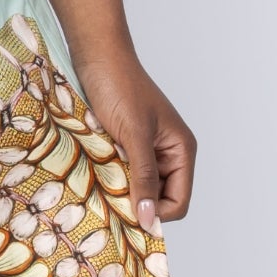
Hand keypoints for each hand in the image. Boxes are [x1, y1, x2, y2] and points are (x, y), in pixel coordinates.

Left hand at [70, 47, 195, 229]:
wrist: (97, 57)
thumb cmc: (120, 88)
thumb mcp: (134, 135)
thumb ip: (144, 177)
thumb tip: (149, 220)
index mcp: (181, 150)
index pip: (178, 202)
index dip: (156, 214)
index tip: (127, 217)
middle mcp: (167, 154)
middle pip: (159, 199)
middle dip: (137, 204)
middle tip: (109, 203)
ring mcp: (145, 150)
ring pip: (138, 189)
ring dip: (122, 192)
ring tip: (101, 188)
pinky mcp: (124, 146)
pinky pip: (123, 174)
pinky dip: (111, 179)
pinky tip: (95, 176)